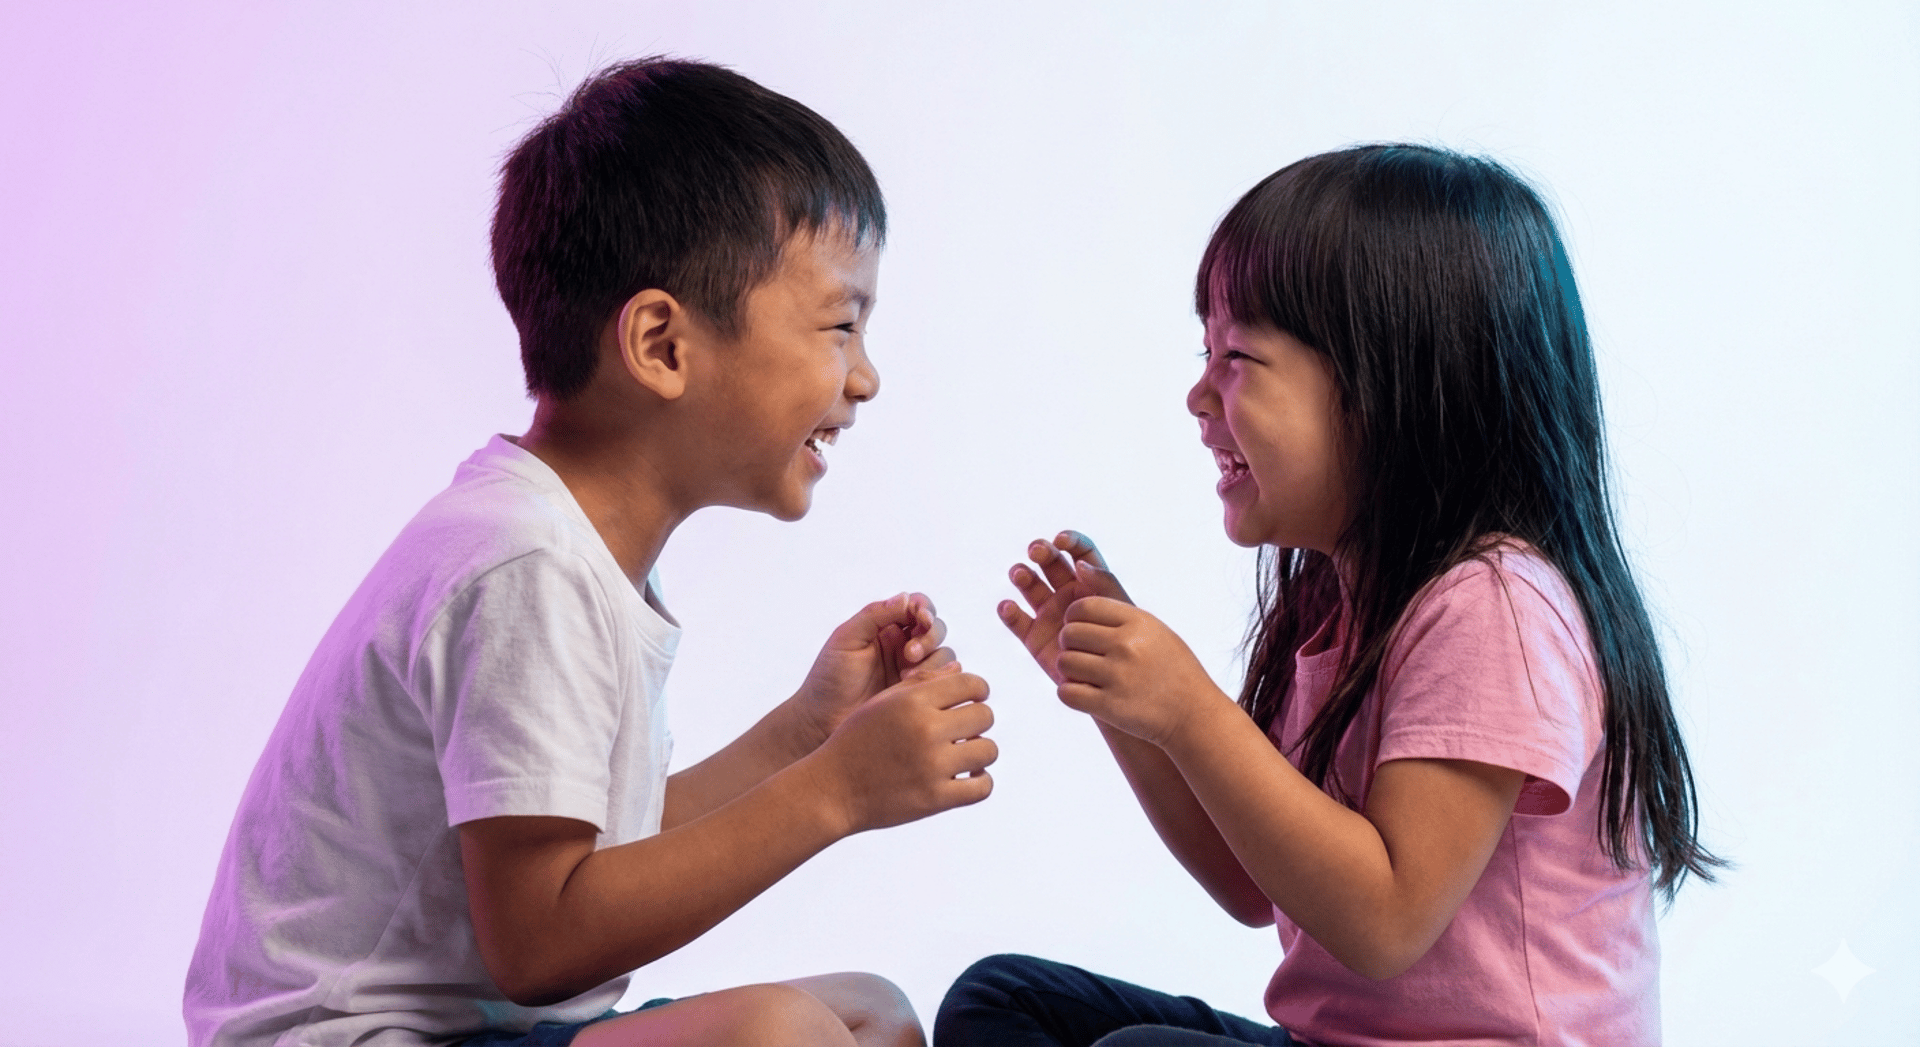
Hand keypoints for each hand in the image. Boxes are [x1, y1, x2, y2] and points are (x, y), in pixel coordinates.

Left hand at [791, 592, 954, 747]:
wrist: (822, 724)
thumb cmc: (828, 680)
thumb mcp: (846, 639)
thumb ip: (874, 615)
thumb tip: (906, 598)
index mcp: (884, 627)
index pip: (917, 607)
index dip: (924, 610)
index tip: (920, 620)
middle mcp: (902, 646)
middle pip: (936, 629)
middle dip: (929, 637)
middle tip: (909, 654)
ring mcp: (913, 671)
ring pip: (944, 654)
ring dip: (932, 661)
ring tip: (906, 678)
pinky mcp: (919, 694)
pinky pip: (944, 680)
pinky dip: (940, 679)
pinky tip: (917, 687)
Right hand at [809, 662, 995, 832]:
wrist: (833, 789)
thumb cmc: (857, 741)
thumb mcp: (882, 703)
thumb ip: (921, 684)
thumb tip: (960, 669)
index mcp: (912, 702)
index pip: (972, 684)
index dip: (977, 690)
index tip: (970, 701)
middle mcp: (926, 729)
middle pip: (985, 715)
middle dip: (977, 721)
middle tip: (963, 731)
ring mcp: (933, 766)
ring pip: (989, 750)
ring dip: (980, 751)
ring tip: (965, 755)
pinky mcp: (936, 798)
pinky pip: (983, 787)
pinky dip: (980, 782)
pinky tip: (966, 777)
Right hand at [998, 531, 1130, 683]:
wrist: (1121, 688)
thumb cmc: (1129, 648)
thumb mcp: (1121, 611)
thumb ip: (1104, 585)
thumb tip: (1080, 564)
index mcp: (1092, 582)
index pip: (1080, 552)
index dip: (1070, 541)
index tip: (1061, 541)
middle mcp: (1068, 593)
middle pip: (1050, 563)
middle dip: (1042, 552)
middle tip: (1037, 552)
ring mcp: (1049, 614)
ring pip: (1030, 586)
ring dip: (1023, 575)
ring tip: (1020, 574)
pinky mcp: (1034, 638)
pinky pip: (1017, 621)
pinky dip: (1009, 613)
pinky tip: (1008, 607)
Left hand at [1056, 572, 1228, 747]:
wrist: (1194, 715)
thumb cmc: (1172, 668)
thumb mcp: (1153, 628)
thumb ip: (1117, 606)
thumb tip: (1079, 567)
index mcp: (1138, 621)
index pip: (1083, 606)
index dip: (1074, 618)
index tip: (1082, 631)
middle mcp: (1127, 645)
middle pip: (1069, 633)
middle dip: (1069, 645)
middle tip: (1082, 656)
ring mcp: (1118, 676)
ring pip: (1064, 663)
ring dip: (1068, 671)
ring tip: (1085, 676)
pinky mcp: (1110, 706)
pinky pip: (1067, 692)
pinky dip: (1070, 694)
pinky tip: (1084, 694)